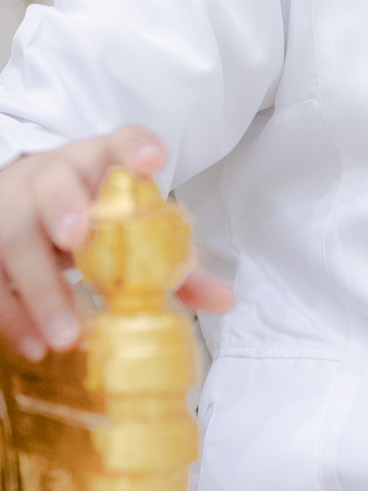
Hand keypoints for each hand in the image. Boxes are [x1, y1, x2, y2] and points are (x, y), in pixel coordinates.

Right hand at [0, 127, 233, 360]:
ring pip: (15, 237)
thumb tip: (224, 300)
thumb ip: (175, 262)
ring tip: (67, 336)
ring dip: (41, 289)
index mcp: (97, 165)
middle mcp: (51, 179)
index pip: (118, 144)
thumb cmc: (90, 215)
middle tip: (78, 239)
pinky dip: (13, 316)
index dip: (134, 149)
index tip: (153, 159)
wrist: (27, 203)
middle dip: (64, 209)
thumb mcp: (129, 227)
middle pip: (53, 187)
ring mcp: (12, 208)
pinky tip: (36, 345)